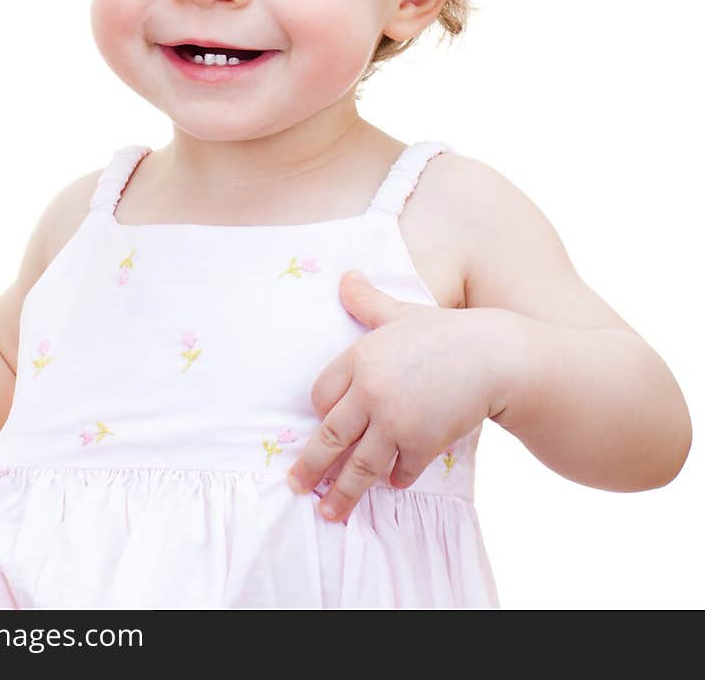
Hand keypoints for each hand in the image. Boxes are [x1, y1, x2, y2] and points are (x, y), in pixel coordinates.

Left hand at [286, 270, 511, 522]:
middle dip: (311, 467)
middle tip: (296, 487)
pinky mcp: (421, 445)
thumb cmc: (446, 332)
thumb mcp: (401, 312)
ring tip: (330, 514)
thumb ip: (368, 301)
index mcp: (360, 357)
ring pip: (359, 466)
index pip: (321, 394)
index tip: (319, 425)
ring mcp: (395, 422)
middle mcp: (370, 392)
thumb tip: (345, 278)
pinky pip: (399, 472)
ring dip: (343, 493)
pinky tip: (392, 483)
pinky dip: (395, 480)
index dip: (320, 411)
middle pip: (329, 437)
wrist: (495, 357)